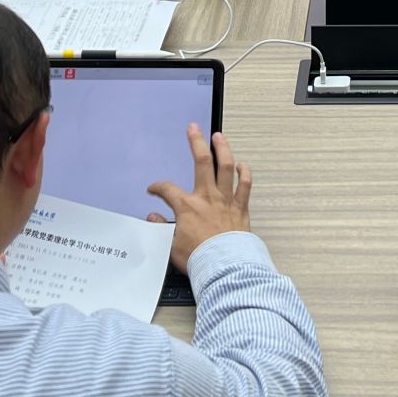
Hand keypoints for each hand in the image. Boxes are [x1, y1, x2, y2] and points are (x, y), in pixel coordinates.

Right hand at [146, 124, 252, 271]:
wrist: (224, 267)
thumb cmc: (199, 258)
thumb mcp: (171, 246)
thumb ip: (161, 229)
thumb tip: (152, 218)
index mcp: (187, 207)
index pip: (167, 190)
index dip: (158, 187)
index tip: (153, 189)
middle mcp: (207, 197)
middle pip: (202, 162)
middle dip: (196, 142)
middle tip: (193, 128)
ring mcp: (225, 200)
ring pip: (226, 167)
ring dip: (223, 149)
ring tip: (219, 136)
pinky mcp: (240, 208)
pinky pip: (245, 186)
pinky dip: (244, 173)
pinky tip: (242, 165)